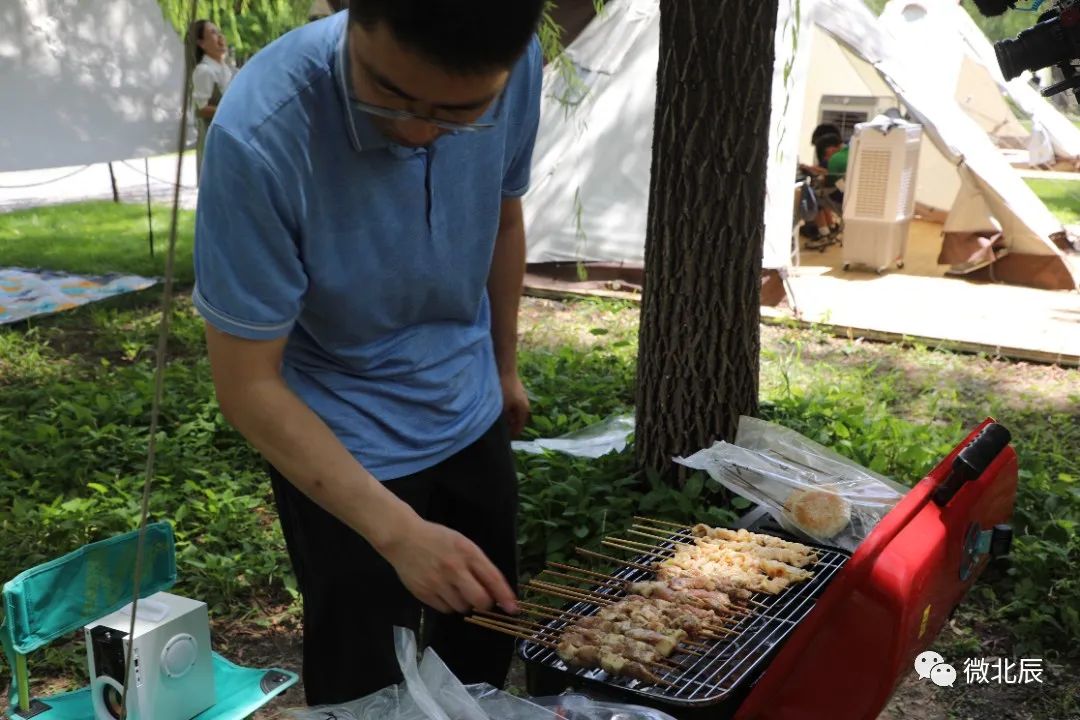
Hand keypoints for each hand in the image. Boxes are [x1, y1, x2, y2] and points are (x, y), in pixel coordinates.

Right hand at [379, 516, 518, 614]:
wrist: (403, 538)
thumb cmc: (438, 539)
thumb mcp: (463, 544)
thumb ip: (479, 565)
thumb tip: (495, 591)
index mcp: (468, 552)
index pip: (493, 579)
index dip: (505, 597)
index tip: (514, 608)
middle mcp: (454, 569)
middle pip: (480, 600)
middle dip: (485, 604)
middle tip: (482, 600)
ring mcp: (438, 583)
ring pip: (462, 608)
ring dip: (465, 604)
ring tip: (458, 590)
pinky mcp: (424, 593)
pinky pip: (445, 609)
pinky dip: (449, 605)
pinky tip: (445, 592)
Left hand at [499, 371, 529, 437]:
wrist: (504, 367)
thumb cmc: (503, 388)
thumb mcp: (500, 407)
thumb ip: (500, 419)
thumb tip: (497, 430)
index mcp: (523, 410)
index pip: (518, 429)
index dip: (510, 436)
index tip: (500, 440)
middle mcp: (524, 404)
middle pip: (515, 420)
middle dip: (506, 426)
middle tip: (495, 431)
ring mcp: (519, 396)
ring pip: (511, 412)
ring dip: (504, 416)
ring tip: (493, 420)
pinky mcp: (513, 390)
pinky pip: (509, 404)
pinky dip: (503, 408)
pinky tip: (493, 408)